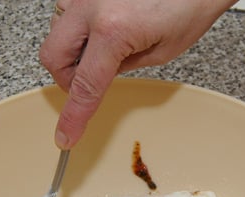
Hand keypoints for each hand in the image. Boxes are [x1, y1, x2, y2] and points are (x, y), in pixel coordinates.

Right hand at [39, 0, 237, 148]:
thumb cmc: (190, 5)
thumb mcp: (161, 53)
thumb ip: (123, 68)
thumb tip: (99, 76)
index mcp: (113, 30)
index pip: (84, 86)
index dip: (74, 117)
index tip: (66, 135)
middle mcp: (91, 5)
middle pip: (53, 57)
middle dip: (67, 77)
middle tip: (90, 81)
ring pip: (55, 31)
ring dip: (71, 48)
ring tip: (103, 47)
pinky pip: (66, 9)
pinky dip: (77, 24)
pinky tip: (101, 26)